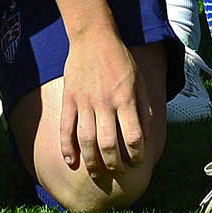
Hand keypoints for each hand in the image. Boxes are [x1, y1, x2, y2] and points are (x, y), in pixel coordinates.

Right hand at [56, 28, 147, 174]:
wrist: (93, 36)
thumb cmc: (120, 60)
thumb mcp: (140, 82)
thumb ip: (144, 109)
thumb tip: (145, 138)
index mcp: (126, 99)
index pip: (133, 137)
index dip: (137, 156)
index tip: (138, 163)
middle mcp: (105, 103)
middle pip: (108, 144)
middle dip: (114, 165)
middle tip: (117, 173)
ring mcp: (84, 101)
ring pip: (86, 140)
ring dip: (92, 162)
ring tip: (96, 175)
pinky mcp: (69, 99)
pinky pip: (66, 127)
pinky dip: (67, 148)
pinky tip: (71, 162)